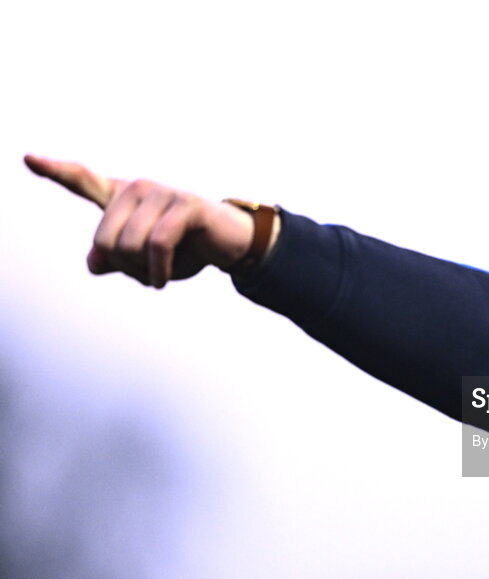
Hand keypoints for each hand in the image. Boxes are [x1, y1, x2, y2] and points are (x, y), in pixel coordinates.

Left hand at [24, 155, 260, 287]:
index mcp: (123, 197)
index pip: (82, 180)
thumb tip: (96, 262)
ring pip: (128, 247)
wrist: (230, 244)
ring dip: (145, 273)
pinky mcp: (184, 205)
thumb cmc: (185, 248)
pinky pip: (156, 245)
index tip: (28, 157)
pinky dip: (159, 272)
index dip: (54, 170)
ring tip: (163, 271)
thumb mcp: (142, 260)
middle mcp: (138, 189)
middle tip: (149, 271)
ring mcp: (162, 193)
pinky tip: (164, 279)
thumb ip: (111, 258)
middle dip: (126, 269)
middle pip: (104, 242)